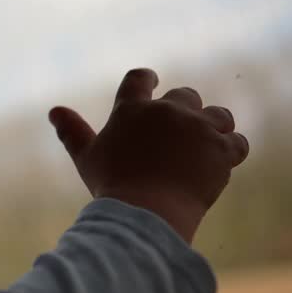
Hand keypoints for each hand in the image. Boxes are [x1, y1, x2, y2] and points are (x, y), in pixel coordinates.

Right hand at [47, 68, 249, 243]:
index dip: (148, 78)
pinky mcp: (223, 149)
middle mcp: (167, 111)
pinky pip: (237, 142)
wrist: (147, 213)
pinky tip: (221, 163)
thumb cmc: (112, 187)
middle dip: (185, 111)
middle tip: (181, 133)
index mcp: (132, 110)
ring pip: (218, 115)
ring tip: (206, 147)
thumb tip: (54, 111)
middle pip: (186, 96)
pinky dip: (231, 151)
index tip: (154, 80)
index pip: (139, 78)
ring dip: (214, 128)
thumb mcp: (86, 158)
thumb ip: (72, 131)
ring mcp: (198, 128)